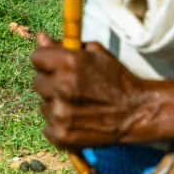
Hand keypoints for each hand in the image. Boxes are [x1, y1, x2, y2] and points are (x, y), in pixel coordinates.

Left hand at [30, 34, 151, 148]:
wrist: (136, 112)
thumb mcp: (96, 53)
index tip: (56, 67)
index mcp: (70, 62)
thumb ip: (65, 45)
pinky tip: (77, 120)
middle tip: (71, 87)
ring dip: (56, 104)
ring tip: (78, 105)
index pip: (37, 57)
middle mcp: (63, 87)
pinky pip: (47, 126)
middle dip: (51, 83)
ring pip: (42, 105)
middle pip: (37, 82)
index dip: (47, 61)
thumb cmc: (116, 79)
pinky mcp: (62, 135)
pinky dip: (59, 125)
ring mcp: (61, 113)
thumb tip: (40, 38)